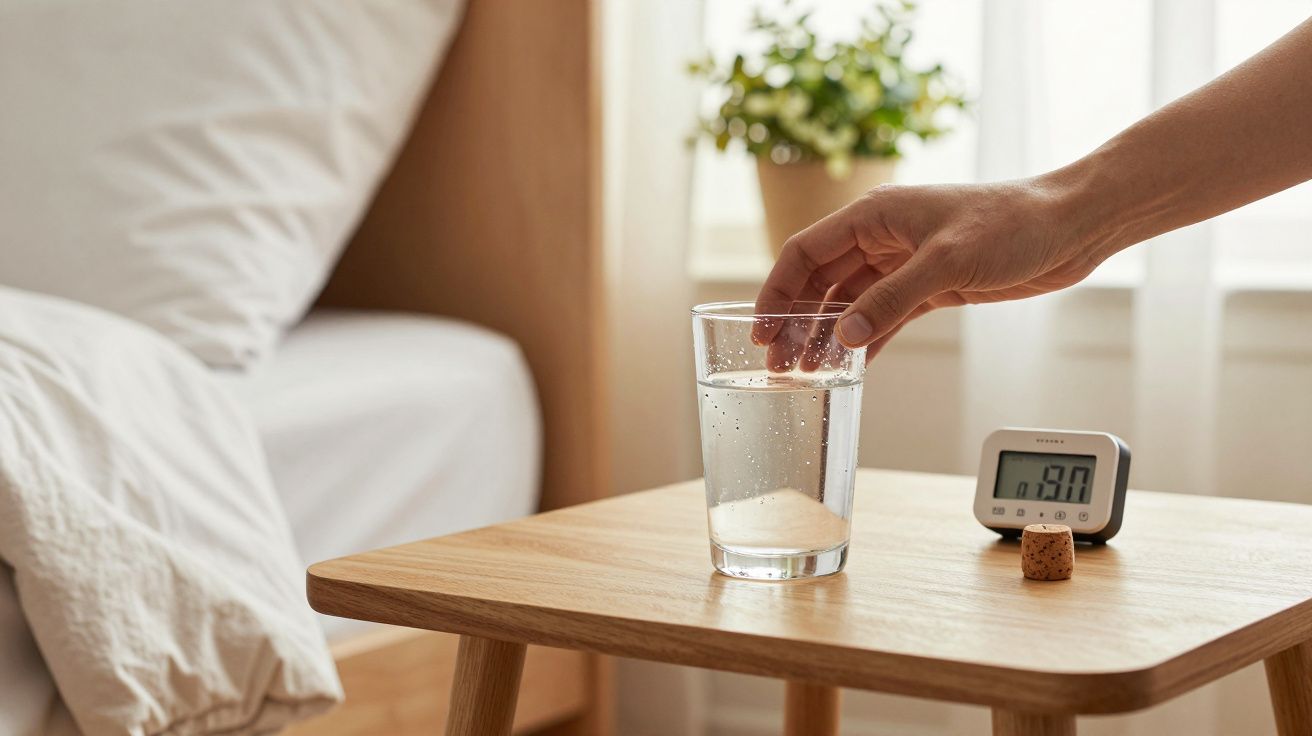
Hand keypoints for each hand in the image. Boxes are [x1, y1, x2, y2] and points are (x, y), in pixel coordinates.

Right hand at [752, 177, 1107, 363]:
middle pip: (820, 281)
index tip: (759, 330)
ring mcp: (905, 263)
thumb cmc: (1013, 223)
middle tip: (778, 365)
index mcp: (874, 215)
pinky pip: (884, 317)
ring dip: (827, 336)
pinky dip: (865, 341)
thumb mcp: (946, 262)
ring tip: (807, 374)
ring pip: (849, 303)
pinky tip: (849, 367)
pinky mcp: (932, 287)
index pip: (804, 252)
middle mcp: (882, 237)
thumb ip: (891, 300)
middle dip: (796, 322)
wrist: (1071, 225)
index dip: (776, 290)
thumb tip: (843, 337)